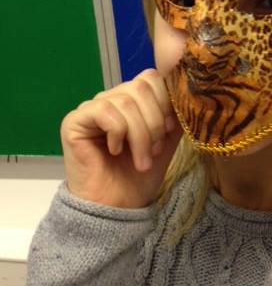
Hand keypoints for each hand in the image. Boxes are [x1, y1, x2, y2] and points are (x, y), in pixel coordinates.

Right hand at [61, 69, 181, 207]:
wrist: (117, 208)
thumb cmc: (140, 176)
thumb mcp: (166, 141)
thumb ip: (174, 115)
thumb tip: (184, 95)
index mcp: (132, 100)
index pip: (151, 77)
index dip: (166, 101)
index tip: (171, 130)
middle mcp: (111, 98)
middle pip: (141, 87)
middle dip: (155, 122)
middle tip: (155, 151)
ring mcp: (91, 107)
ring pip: (125, 101)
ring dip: (140, 135)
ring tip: (141, 160)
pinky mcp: (74, 120)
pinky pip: (104, 111)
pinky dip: (118, 132)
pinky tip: (115, 151)